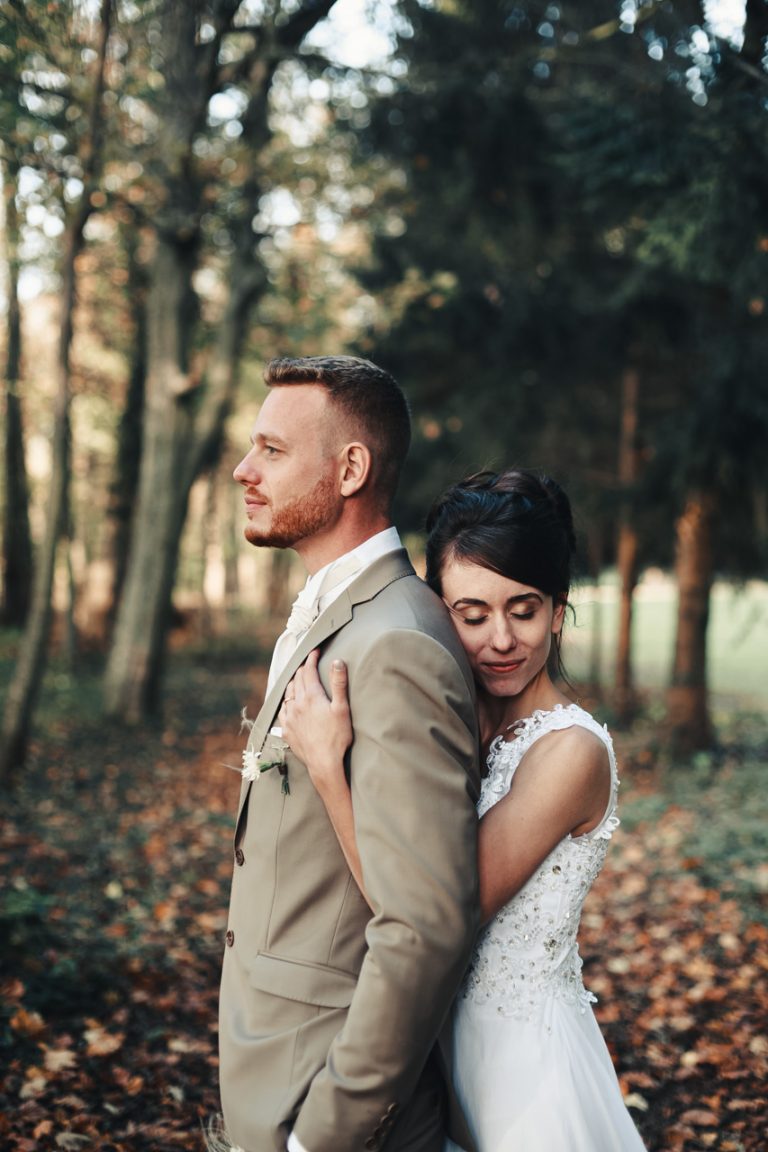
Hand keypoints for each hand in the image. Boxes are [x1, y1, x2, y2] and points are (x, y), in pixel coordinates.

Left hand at [279, 650, 352, 793]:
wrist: (324, 763)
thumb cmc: (336, 737)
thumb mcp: (342, 708)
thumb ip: (339, 684)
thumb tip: (337, 662)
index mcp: (311, 697)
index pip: (309, 671)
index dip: (312, 659)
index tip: (315, 651)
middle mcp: (297, 704)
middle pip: (297, 680)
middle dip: (303, 669)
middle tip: (308, 664)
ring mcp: (289, 718)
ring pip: (287, 694)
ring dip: (293, 684)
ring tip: (297, 680)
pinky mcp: (286, 730)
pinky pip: (282, 710)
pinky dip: (286, 702)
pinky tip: (288, 703)